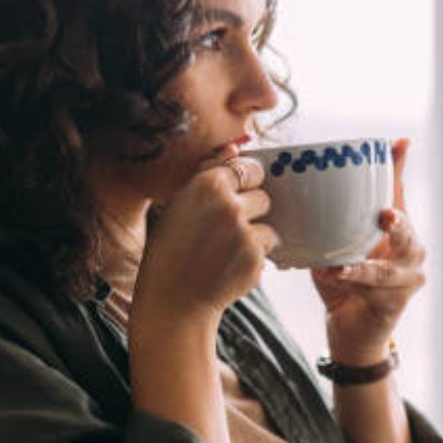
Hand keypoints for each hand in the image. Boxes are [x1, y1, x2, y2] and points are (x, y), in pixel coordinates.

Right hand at [134, 146, 278, 327]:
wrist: (173, 296)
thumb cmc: (173, 246)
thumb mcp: (180, 201)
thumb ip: (209, 170)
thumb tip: (237, 145)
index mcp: (207, 185)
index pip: (249, 169)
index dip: (246, 184)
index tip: (236, 197)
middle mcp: (228, 205)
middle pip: (264, 197)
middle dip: (252, 213)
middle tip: (226, 231)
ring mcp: (244, 233)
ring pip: (269, 226)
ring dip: (256, 237)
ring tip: (227, 251)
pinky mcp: (255, 259)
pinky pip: (267, 250)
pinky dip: (254, 259)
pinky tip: (230, 266)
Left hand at [310, 138, 425, 363]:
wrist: (351, 331)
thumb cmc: (342, 286)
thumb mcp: (331, 247)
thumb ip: (324, 225)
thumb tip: (294, 195)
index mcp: (393, 229)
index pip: (397, 192)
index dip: (399, 167)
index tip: (399, 142)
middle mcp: (410, 248)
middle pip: (407, 223)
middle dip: (398, 215)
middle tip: (385, 211)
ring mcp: (410, 274)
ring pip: (398, 255)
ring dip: (376, 251)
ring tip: (366, 241)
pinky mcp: (400, 297)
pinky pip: (378, 284)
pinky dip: (357, 277)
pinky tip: (339, 273)